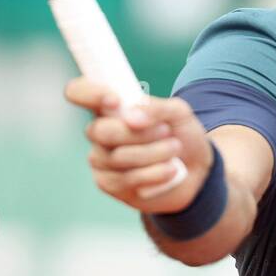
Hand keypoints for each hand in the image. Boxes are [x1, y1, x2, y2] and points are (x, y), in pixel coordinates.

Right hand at [64, 77, 214, 213]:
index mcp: (110, 106)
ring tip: (174, 149)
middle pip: (100, 130)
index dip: (89, 93)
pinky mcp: (108, 184)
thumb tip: (131, 117)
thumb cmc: (180, 135)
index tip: (115, 101)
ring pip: (117, 157)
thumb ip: (157, 107)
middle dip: (139, 134)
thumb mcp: (179, 113)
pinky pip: (125, 179)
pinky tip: (170, 170)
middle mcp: (99, 131)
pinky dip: (154, 173)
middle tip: (166, 131)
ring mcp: (100, 159)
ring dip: (154, 153)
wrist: (195, 171)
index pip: (79, 92)